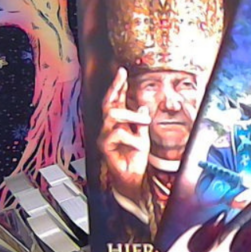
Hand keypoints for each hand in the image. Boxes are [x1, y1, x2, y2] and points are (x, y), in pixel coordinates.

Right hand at [98, 68, 150, 195]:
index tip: (122, 71)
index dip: (117, 85)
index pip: (114, 100)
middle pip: (108, 103)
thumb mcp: (143, 136)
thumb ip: (140, 122)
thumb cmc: (136, 159)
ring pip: (113, 115)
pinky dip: (132, 138)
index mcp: (117, 123)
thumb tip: (141, 106)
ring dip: (132, 115)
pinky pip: (117, 134)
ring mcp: (104, 137)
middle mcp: (108, 128)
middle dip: (117, 89)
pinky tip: (139, 145)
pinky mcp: (105, 148)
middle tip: (127, 80)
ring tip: (145, 122)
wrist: (134, 180)